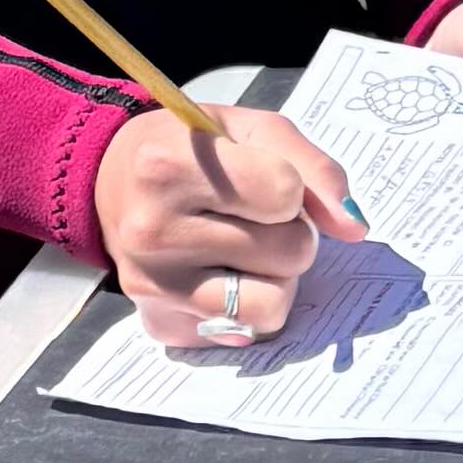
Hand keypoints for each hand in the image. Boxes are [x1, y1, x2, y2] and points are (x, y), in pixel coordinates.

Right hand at [95, 105, 360, 350]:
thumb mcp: (248, 130)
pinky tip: (217, 274)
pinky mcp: (160, 323)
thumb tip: (354, 228)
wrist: (109, 182)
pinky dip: (246, 306)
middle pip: (291, 252)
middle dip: (289, 232)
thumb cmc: (188, 150)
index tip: (257, 178)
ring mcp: (155, 285)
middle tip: (250, 215)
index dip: (289, 187)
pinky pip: (245, 332)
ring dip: (276, 278)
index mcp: (169, 165)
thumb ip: (312, 167)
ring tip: (243, 249)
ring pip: (273, 304)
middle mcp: (154, 230)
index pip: (286, 194)